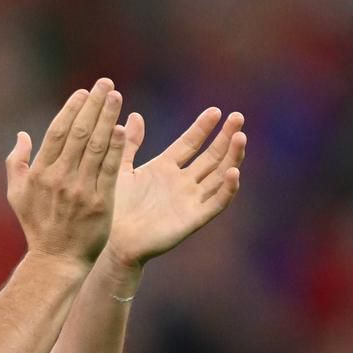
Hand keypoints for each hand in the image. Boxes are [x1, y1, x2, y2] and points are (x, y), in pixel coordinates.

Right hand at [6, 79, 126, 265]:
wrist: (57, 260)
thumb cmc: (36, 226)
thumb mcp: (17, 195)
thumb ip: (16, 162)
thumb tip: (22, 135)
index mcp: (40, 173)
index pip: (58, 132)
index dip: (72, 109)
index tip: (84, 93)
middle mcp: (60, 178)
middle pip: (79, 133)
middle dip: (93, 105)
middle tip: (105, 84)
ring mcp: (81, 189)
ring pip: (96, 146)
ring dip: (107, 118)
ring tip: (116, 97)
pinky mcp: (100, 202)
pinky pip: (110, 169)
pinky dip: (116, 148)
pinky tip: (123, 129)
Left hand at [106, 108, 245, 267]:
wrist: (113, 241)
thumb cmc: (115, 207)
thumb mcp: (120, 169)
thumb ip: (129, 144)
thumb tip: (135, 115)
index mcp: (164, 168)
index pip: (189, 143)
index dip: (203, 127)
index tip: (216, 111)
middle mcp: (182, 182)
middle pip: (210, 156)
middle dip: (225, 137)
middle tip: (238, 117)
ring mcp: (189, 199)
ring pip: (218, 175)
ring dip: (231, 157)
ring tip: (240, 137)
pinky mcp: (193, 218)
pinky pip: (215, 203)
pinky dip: (227, 189)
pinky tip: (233, 172)